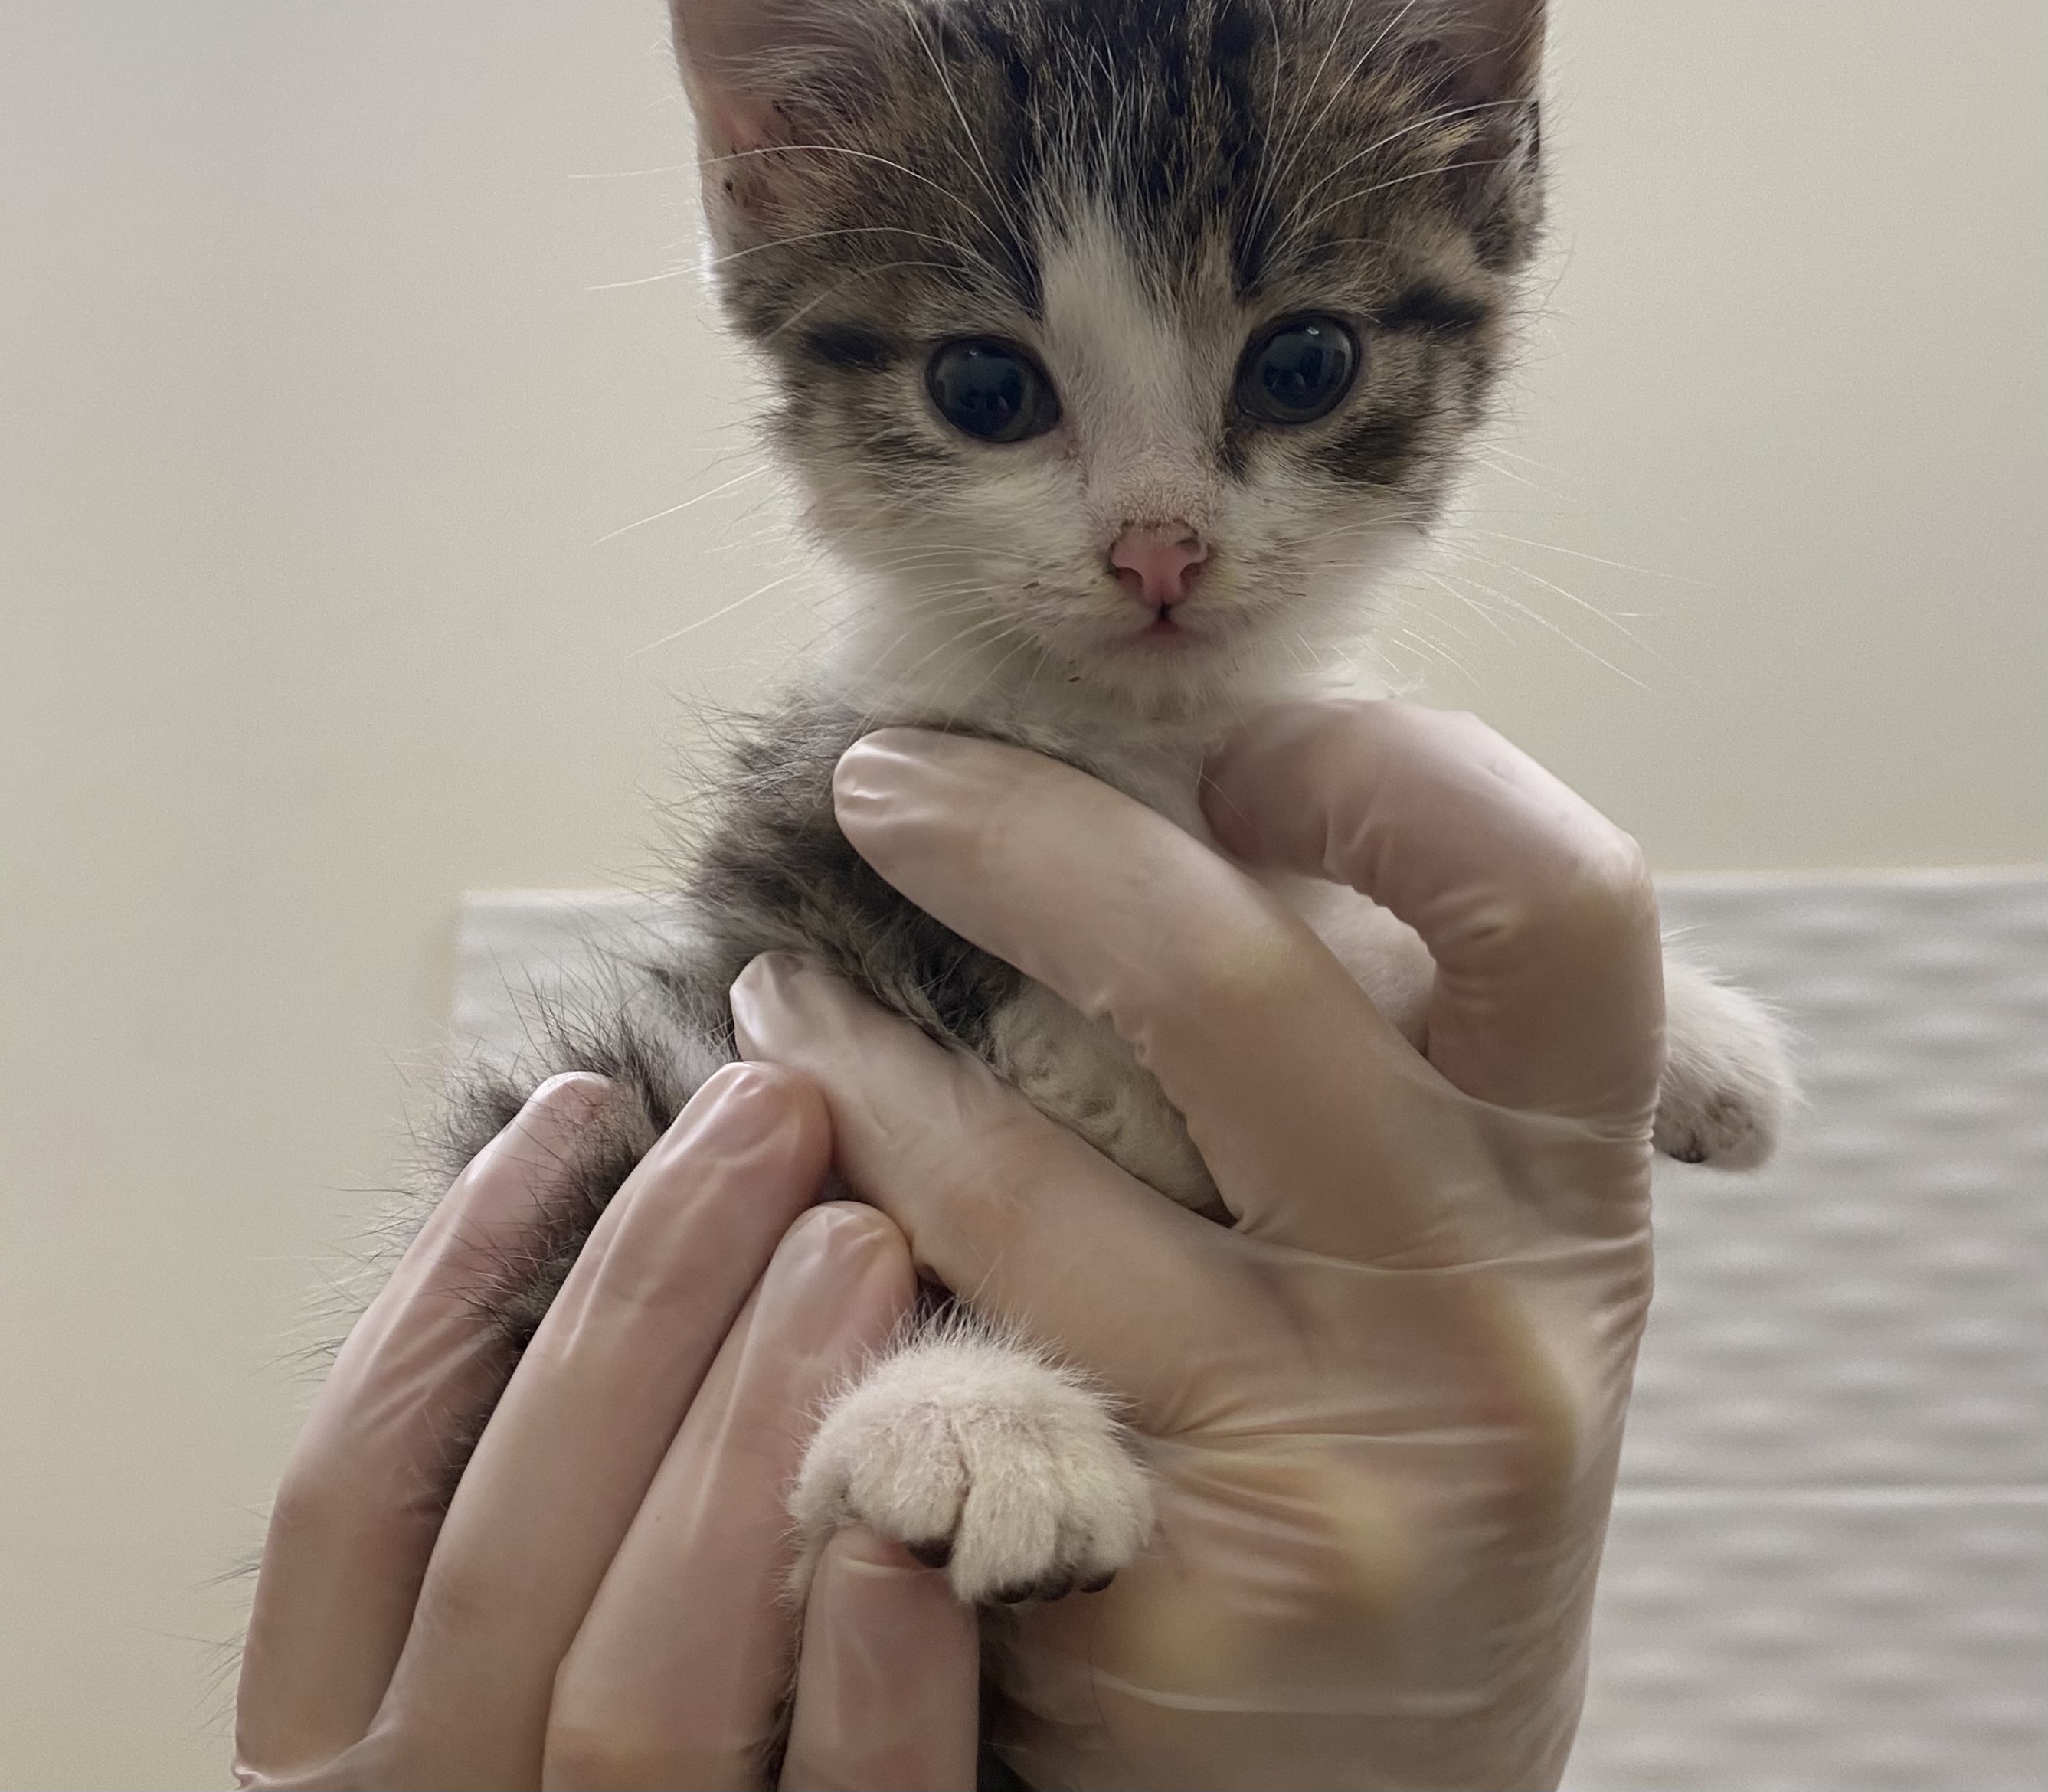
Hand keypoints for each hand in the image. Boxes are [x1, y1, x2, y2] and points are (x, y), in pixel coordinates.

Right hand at [235, 1064, 979, 1791]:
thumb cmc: (635, 1790)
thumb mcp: (507, 1665)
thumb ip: (538, 1513)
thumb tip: (625, 1239)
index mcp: (342, 1761)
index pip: (352, 1486)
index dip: (456, 1277)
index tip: (573, 1110)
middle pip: (503, 1541)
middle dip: (637, 1298)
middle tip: (770, 1119)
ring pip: (634, 1679)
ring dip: (745, 1437)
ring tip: (858, 1241)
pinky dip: (859, 1678)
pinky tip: (915, 1524)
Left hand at [731, 702, 1660, 1791]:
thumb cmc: (1398, 1455)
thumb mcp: (1468, 1254)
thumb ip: (1389, 1055)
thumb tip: (1197, 793)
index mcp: (1574, 1198)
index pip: (1554, 901)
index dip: (1384, 769)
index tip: (1226, 755)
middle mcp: (1487, 1331)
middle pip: (1230, 986)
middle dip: (1016, 839)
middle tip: (880, 782)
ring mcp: (1325, 1484)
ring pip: (1015, 1178)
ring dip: (848, 1058)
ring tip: (777, 1002)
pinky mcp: (1157, 1619)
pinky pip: (926, 1375)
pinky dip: (820, 1263)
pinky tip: (767, 1219)